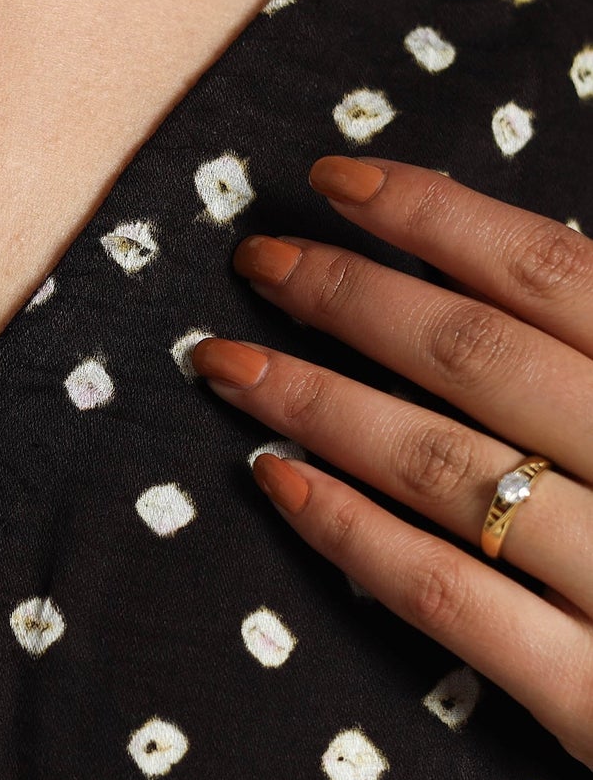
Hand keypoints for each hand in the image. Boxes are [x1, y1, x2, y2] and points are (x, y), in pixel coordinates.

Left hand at [188, 155, 592, 769]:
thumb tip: (527, 260)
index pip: (553, 273)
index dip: (435, 216)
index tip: (332, 180)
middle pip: (478, 357)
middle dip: (349, 297)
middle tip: (254, 262)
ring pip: (446, 468)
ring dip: (320, 405)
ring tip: (227, 366)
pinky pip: (449, 599)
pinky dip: (354, 536)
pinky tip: (277, 483)